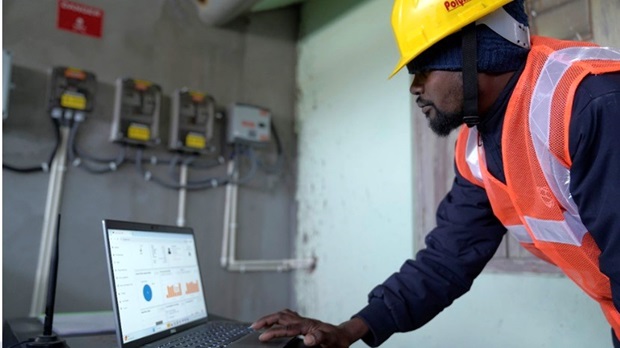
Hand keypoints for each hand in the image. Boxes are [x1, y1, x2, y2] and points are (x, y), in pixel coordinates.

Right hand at [251, 308, 367, 347]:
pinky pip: (288, 316)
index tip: (262, 337)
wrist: (344, 335)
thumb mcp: (331, 342)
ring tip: (259, 323)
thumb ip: (320, 339)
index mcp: (308, 326)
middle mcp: (304, 321)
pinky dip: (278, 317)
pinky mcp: (304, 322)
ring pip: (283, 314)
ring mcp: (303, 320)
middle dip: (266, 320)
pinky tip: (275, 321)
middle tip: (253, 326)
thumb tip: (308, 339)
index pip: (286, 328)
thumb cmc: (338, 341)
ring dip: (270, 317)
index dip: (273, 332)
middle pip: (281, 316)